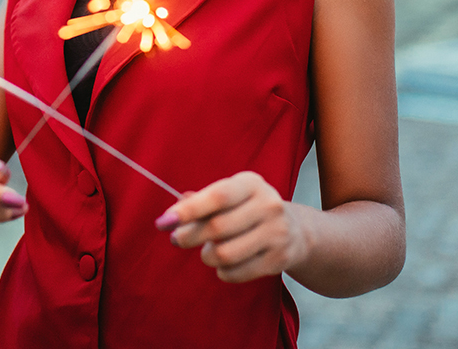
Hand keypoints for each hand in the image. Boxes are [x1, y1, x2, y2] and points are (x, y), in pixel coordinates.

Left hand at [155, 171, 309, 282]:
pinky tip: (223, 264)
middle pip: (217, 228)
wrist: (294, 231)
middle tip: (176, 239)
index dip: (188, 210)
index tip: (163, 222)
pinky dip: (222, 272)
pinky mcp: (279, 259)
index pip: (217, 197)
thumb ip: (199, 203)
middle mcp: (268, 205)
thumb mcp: (230, 196)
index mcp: (251, 183)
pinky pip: (236, 272)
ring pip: (225, 254)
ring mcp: (276, 233)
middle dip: (189, 236)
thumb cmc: (248, 210)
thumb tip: (169, 217)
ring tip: (207, 251)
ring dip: (207, 256)